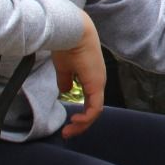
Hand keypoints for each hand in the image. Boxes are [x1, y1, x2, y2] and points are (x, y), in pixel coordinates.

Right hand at [51, 11, 104, 138]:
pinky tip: (76, 120)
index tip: (68, 123)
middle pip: (94, 109)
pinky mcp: (96, 84)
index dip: (81, 115)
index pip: (91, 102)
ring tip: (69, 131)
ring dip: (83, 124)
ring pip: (95, 110)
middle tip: (68, 133)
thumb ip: (66, 80)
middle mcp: (99, 82)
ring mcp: (99, 83)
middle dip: (81, 124)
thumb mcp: (64, 68)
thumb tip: (65, 92)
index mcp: (92, 77)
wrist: (73, 31)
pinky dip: (86, 118)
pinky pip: (95, 107)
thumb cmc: (68, 45)